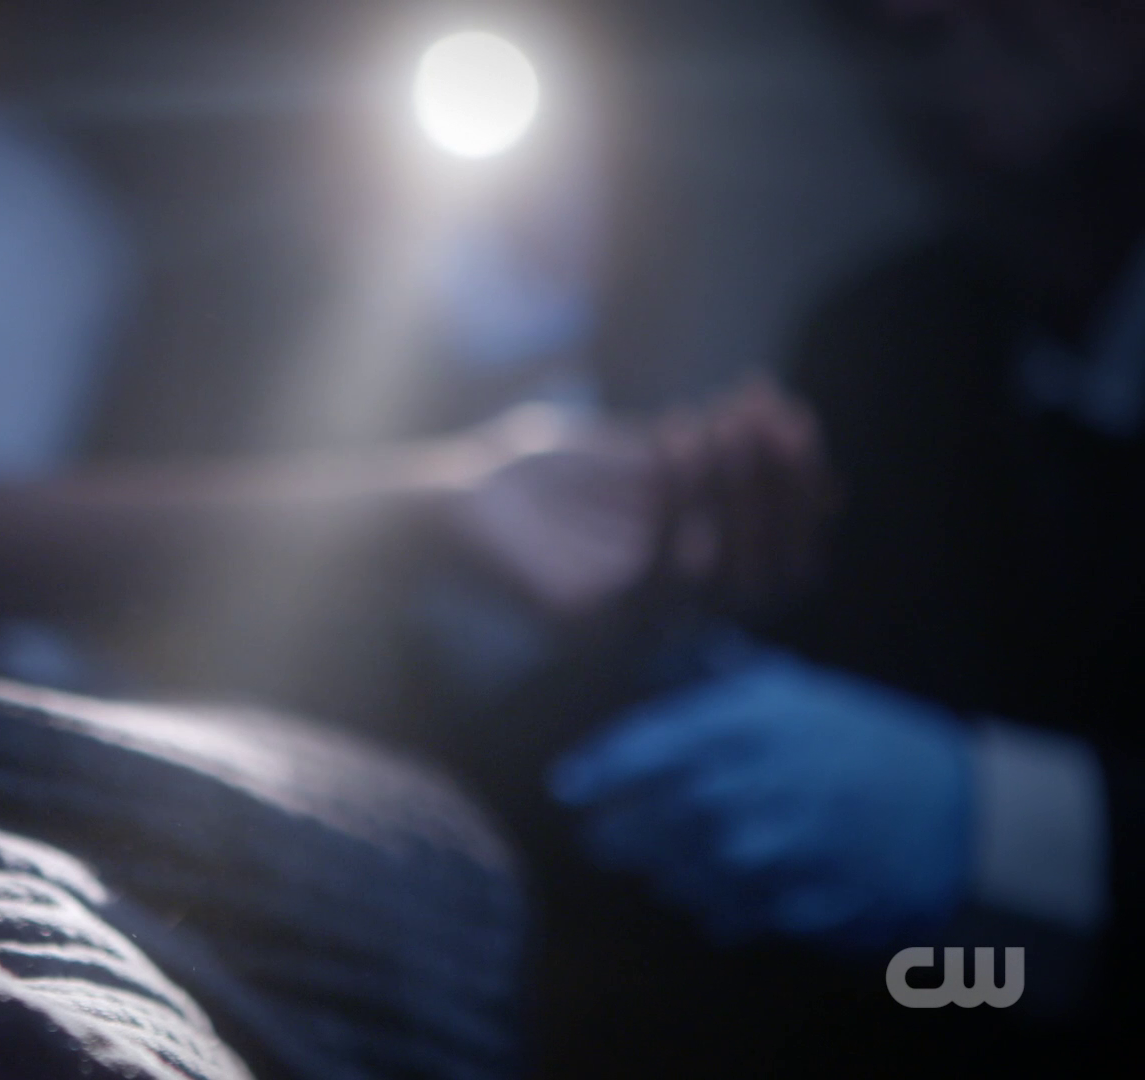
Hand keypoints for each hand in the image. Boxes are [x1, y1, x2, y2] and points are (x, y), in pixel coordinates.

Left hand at [439, 378, 836, 621]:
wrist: (434, 506)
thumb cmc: (528, 483)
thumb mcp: (623, 457)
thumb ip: (692, 454)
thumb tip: (778, 423)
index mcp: (679, 583)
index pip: (780, 558)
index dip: (800, 490)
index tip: (793, 416)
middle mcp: (664, 616)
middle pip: (767, 572)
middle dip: (780, 486)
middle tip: (770, 414)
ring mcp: (625, 625)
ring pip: (719, 571)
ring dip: (733, 486)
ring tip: (716, 417)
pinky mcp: (583, 619)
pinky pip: (654, 567)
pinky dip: (675, 498)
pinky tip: (673, 434)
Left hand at [549, 650, 972, 948]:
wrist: (960, 817)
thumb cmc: (869, 740)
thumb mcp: (796, 689)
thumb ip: (717, 676)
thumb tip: (657, 656)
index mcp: (743, 727)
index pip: (641, 749)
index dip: (594, 771)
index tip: (564, 786)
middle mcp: (746, 791)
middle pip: (643, 820)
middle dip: (614, 829)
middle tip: (601, 833)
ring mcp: (768, 855)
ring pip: (672, 873)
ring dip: (659, 868)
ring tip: (663, 859)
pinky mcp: (791, 906)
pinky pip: (718, 914)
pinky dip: (706, 904)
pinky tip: (713, 889)